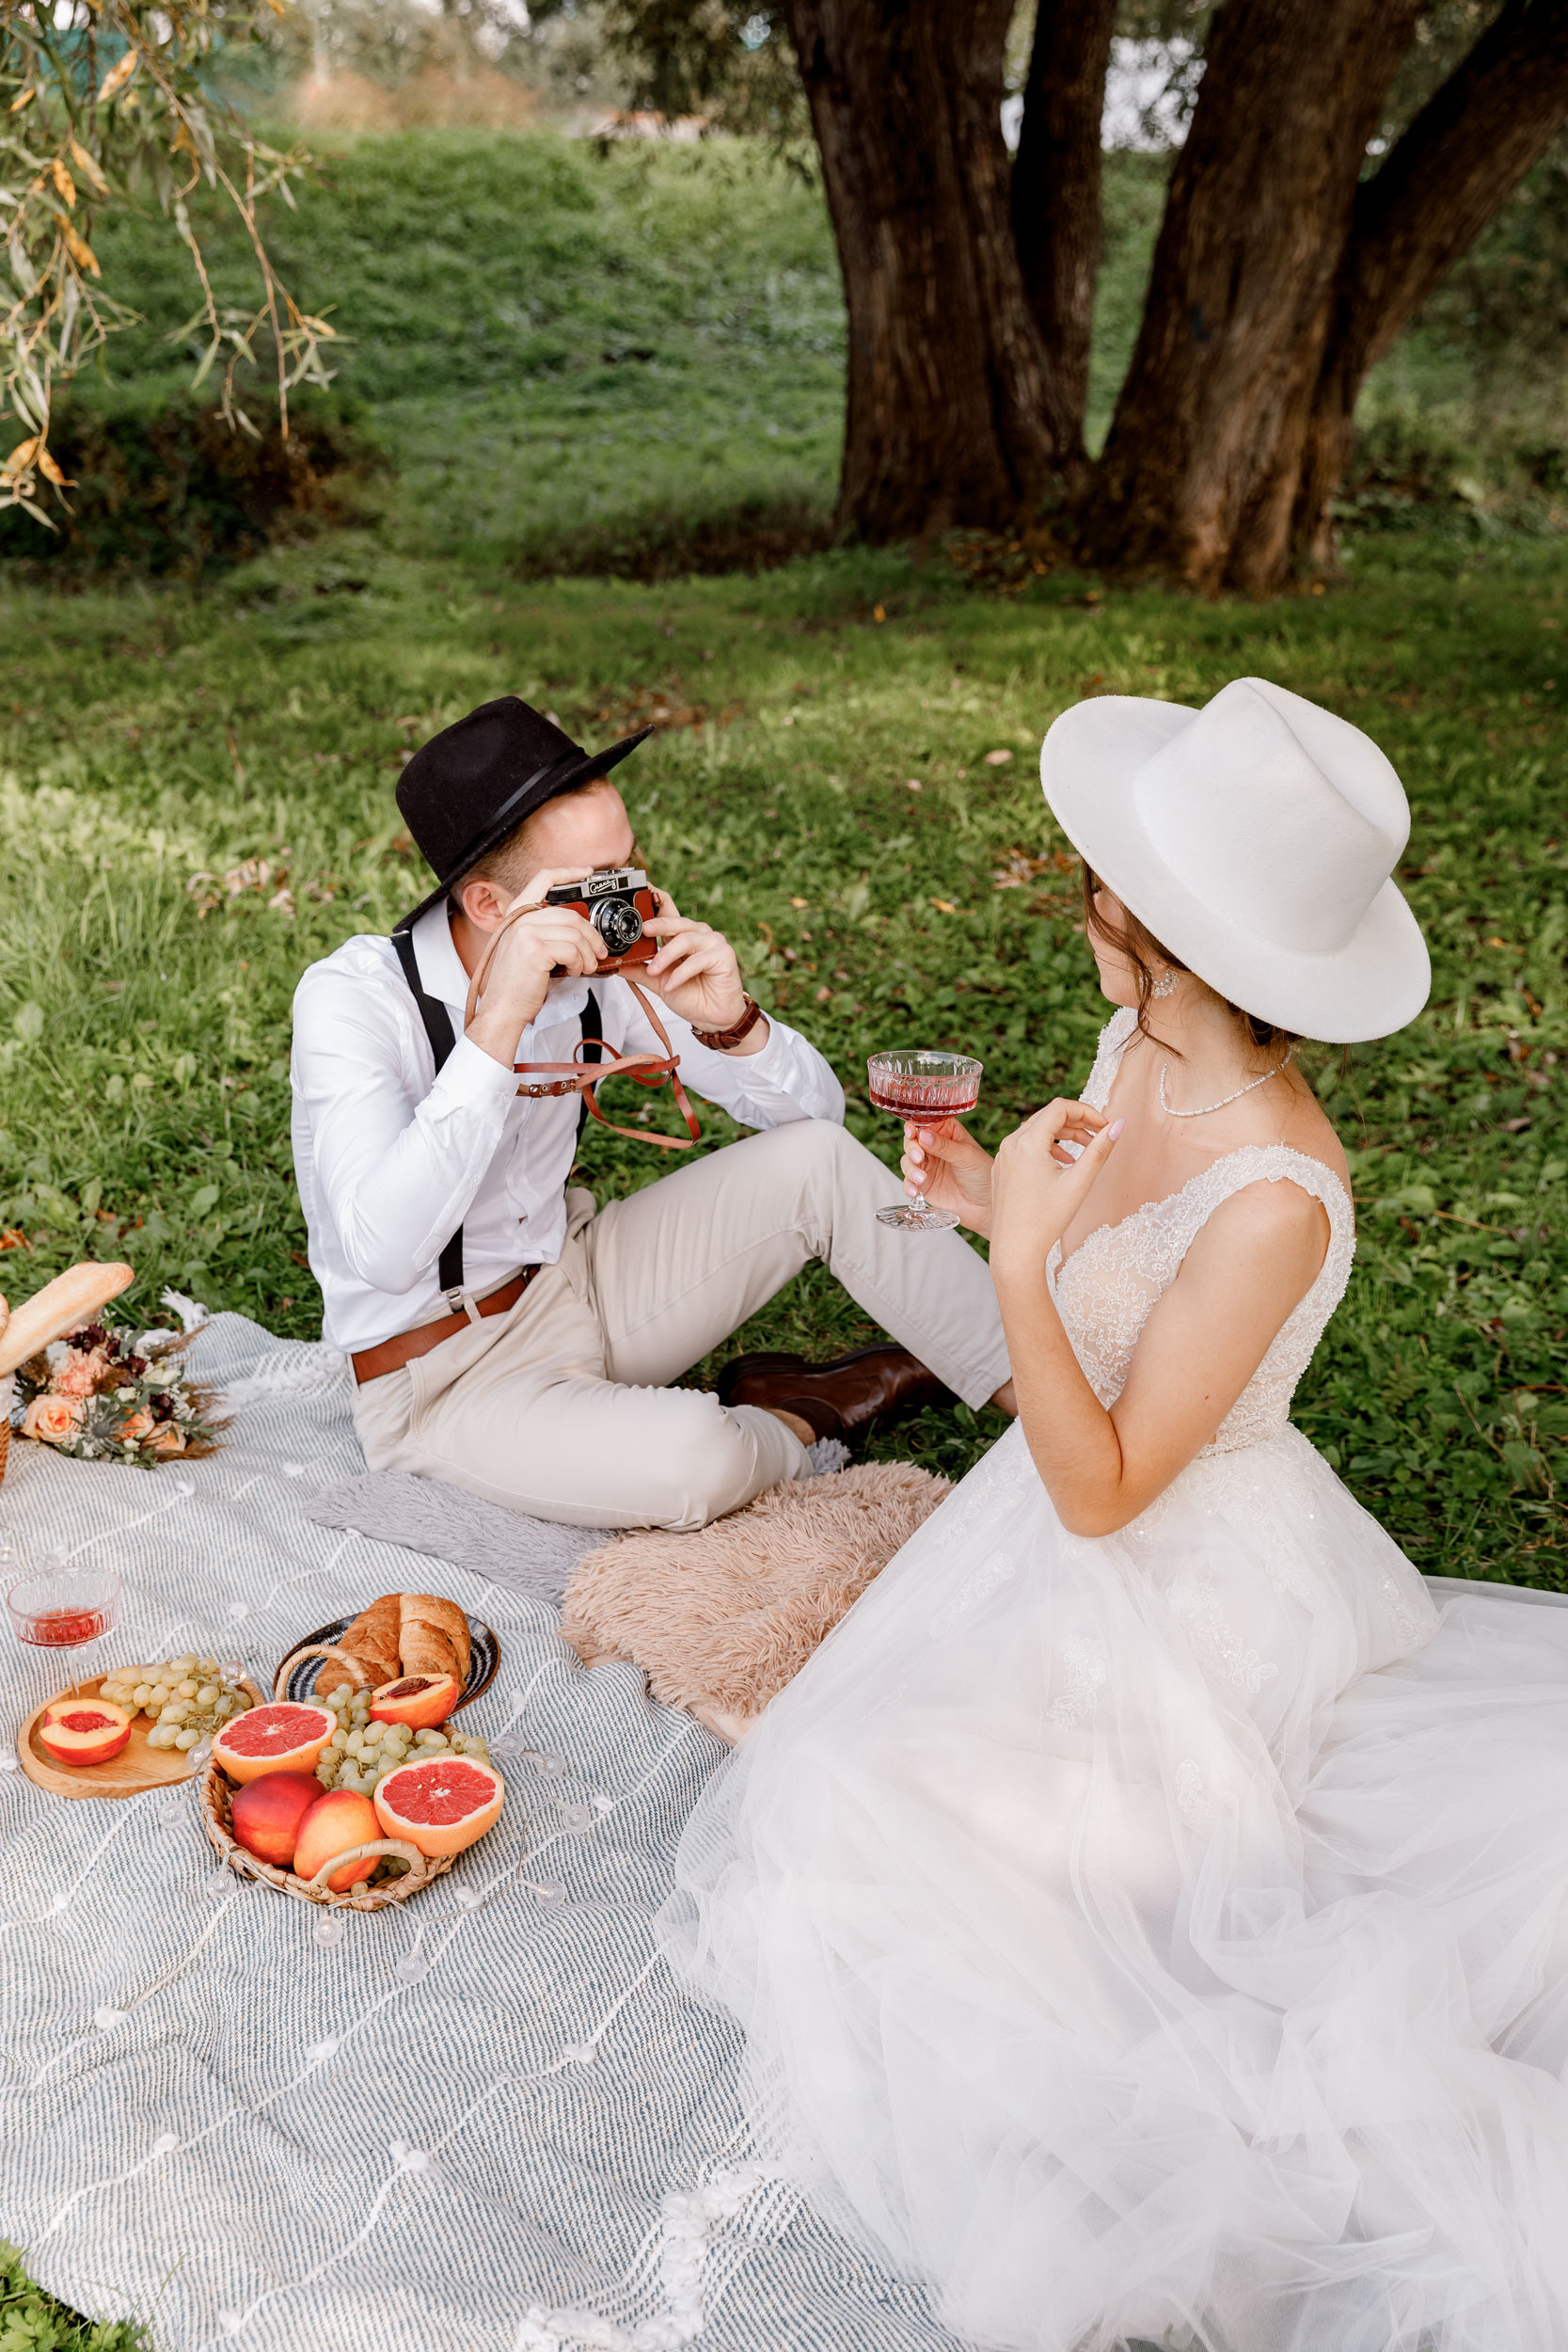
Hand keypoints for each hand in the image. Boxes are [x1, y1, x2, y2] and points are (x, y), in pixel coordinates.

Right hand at [464, 865, 606, 1063]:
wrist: (503, 1008)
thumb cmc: (519, 983)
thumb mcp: (529, 948)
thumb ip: (546, 930)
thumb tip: (581, 927)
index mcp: (517, 913)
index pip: (543, 879)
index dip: (568, 872)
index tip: (588, 872)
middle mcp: (519, 917)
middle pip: (570, 914)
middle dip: (591, 934)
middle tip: (599, 951)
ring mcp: (525, 931)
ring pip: (575, 933)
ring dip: (588, 953)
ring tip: (587, 967)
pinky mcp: (534, 948)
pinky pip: (572, 949)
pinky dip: (580, 963)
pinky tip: (575, 972)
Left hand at [642, 891, 756, 1039]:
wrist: (712, 1017)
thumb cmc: (691, 995)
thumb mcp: (658, 981)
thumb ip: (639, 970)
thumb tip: (615, 963)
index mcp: (681, 935)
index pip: (668, 910)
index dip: (655, 898)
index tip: (641, 890)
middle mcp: (698, 934)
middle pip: (677, 920)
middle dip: (659, 923)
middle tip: (644, 930)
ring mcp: (713, 942)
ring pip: (685, 939)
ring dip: (666, 956)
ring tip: (654, 971)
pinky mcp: (724, 955)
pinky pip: (698, 960)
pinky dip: (681, 973)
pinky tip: (672, 984)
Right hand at [900, 1117, 995, 1235]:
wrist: (986, 1205)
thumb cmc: (983, 1175)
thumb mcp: (966, 1156)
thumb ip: (944, 1146)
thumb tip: (924, 1135)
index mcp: (947, 1133)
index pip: (927, 1124)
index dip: (916, 1126)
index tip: (912, 1131)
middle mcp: (934, 1147)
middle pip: (912, 1141)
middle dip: (911, 1148)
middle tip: (918, 1156)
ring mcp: (928, 1166)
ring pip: (908, 1161)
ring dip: (911, 1168)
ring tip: (922, 1178)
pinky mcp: (923, 1184)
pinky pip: (908, 1182)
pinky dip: (909, 1185)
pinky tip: (915, 1190)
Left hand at [988, 1099, 1121, 1278]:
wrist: (1016, 1249)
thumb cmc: (1047, 1219)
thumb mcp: (1079, 1182)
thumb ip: (1100, 1149)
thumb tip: (1120, 1124)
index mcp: (1028, 1142)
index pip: (1060, 1108)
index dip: (1087, 1112)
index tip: (1105, 1127)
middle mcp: (1011, 1144)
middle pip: (1047, 1116)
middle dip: (1077, 1122)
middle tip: (1099, 1136)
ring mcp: (1003, 1156)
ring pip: (1035, 1131)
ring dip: (1062, 1135)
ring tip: (1084, 1150)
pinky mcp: (1001, 1169)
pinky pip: (1024, 1147)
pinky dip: (1046, 1147)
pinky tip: (1063, 1164)